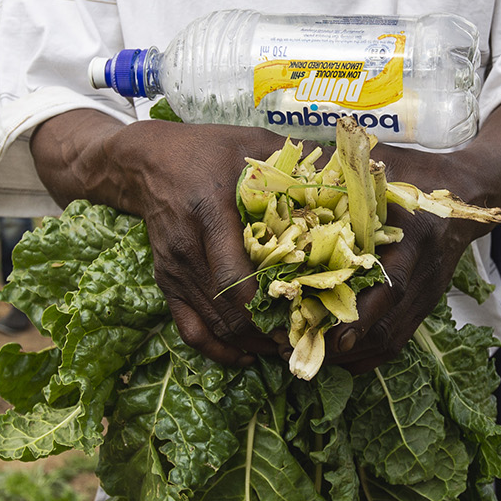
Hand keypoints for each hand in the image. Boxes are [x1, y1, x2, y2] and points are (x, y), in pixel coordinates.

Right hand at [34, 112, 285, 365]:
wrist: (148, 161)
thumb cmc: (208, 150)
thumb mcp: (251, 145)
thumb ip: (296, 161)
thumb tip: (352, 171)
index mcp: (209, 214)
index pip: (236, 279)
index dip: (272, 308)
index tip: (309, 316)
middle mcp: (187, 248)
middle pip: (228, 312)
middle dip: (269, 333)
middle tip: (307, 338)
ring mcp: (173, 271)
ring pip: (213, 326)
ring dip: (251, 344)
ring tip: (287, 347)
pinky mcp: (166, 283)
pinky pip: (189, 329)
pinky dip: (218, 350)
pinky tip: (246, 355)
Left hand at [323, 147, 484, 373]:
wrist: (469, 192)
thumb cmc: (416, 174)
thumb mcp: (384, 169)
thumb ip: (343, 174)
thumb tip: (287, 174)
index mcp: (416, 235)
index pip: (391, 286)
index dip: (361, 314)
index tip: (329, 334)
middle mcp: (426, 270)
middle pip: (389, 324)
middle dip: (346, 344)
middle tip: (302, 350)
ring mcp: (430, 291)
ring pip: (393, 339)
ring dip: (354, 355)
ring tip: (313, 357)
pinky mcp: (428, 302)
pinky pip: (400, 339)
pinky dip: (369, 354)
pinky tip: (340, 356)